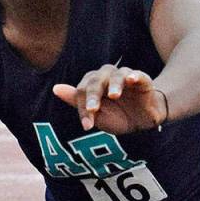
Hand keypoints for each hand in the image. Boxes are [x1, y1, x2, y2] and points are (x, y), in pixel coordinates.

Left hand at [53, 65, 167, 134]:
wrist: (143, 121)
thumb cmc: (118, 116)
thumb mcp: (97, 115)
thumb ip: (77, 102)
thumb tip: (56, 88)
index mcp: (93, 84)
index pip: (83, 92)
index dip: (83, 108)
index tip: (87, 125)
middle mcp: (107, 76)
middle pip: (96, 80)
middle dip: (93, 95)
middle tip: (93, 109)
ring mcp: (125, 76)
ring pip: (116, 75)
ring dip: (114, 85)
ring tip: (114, 95)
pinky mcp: (142, 80)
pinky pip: (138, 75)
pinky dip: (135, 76)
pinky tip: (131, 79)